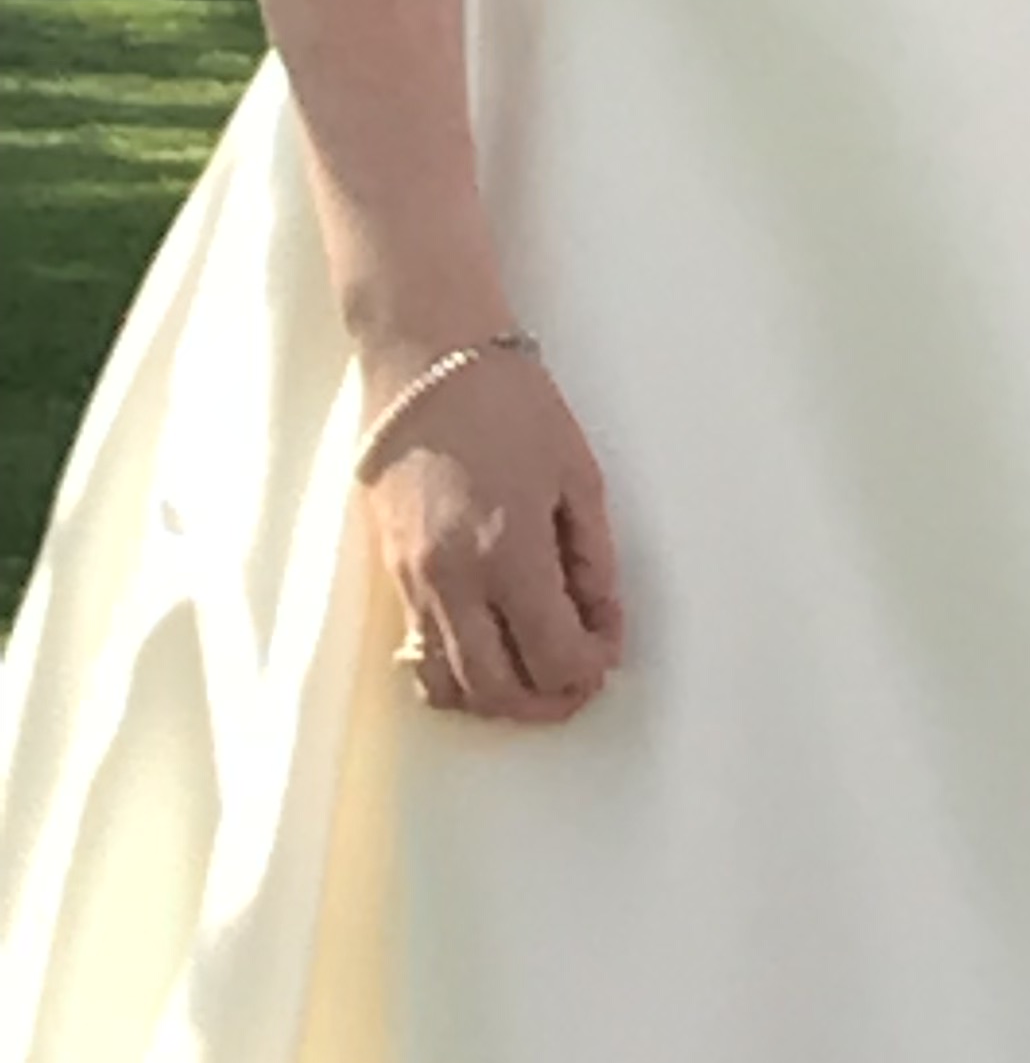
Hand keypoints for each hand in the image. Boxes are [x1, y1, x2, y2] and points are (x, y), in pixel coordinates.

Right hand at [362, 344, 624, 724]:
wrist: (426, 362)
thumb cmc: (513, 404)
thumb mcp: (577, 472)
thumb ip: (592, 556)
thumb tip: (601, 618)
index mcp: (509, 553)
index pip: (552, 656)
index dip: (589, 667)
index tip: (608, 645)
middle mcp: (454, 582)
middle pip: (497, 692)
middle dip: (546, 700)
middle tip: (578, 678)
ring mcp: (413, 584)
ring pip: (450, 688)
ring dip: (498, 699)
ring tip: (535, 673)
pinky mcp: (389, 577)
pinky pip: (418, 656)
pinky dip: (456, 677)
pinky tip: (489, 651)